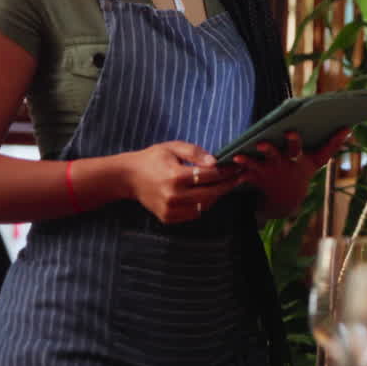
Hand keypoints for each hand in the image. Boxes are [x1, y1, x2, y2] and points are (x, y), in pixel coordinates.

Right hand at [123, 141, 240, 223]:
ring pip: (204, 206)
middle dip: (227, 185)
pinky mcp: (168, 218)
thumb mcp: (172, 148)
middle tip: (238, 178)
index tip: (237, 166)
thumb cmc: (152, 159)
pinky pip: (194, 214)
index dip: (226, 171)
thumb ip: (195, 152)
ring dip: (216, 196)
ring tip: (224, 184)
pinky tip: (206, 194)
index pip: (210, 176)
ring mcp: (170, 209)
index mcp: (175, 176)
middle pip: (211, 193)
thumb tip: (215, 161)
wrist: (128, 177)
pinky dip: (203, 205)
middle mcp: (173, 196)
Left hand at [231, 128, 350, 217]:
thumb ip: (332, 144)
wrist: (286, 201)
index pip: (298, 149)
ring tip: (240, 156)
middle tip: (262, 143)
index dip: (295, 141)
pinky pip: (244, 173)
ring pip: (257, 165)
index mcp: (298, 160)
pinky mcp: (255, 178)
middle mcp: (283, 166)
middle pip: (276, 157)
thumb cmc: (301, 172)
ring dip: (249, 161)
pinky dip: (239, 168)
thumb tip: (349, 128)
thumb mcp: (317, 161)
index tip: (290, 132)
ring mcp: (269, 173)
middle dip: (270, 150)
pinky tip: (232, 159)